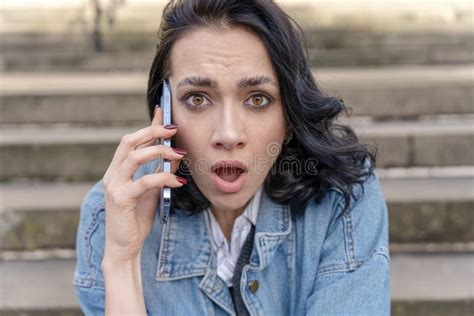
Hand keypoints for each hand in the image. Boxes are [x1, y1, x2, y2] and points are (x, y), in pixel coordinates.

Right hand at [102, 106, 185, 262]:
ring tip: (179, 153)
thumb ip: (160, 172)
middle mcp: (112, 174)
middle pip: (129, 142)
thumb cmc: (136, 218)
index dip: (148, 126)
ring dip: (160, 151)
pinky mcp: (120, 199)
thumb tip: (176, 154)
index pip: (132, 141)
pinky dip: (163, 178)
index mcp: (118, 170)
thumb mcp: (151, 191)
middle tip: (173, 129)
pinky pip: (144, 181)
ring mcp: (114, 186)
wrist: (124, 246)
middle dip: (152, 131)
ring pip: (135, 157)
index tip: (163, 112)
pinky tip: (178, 182)